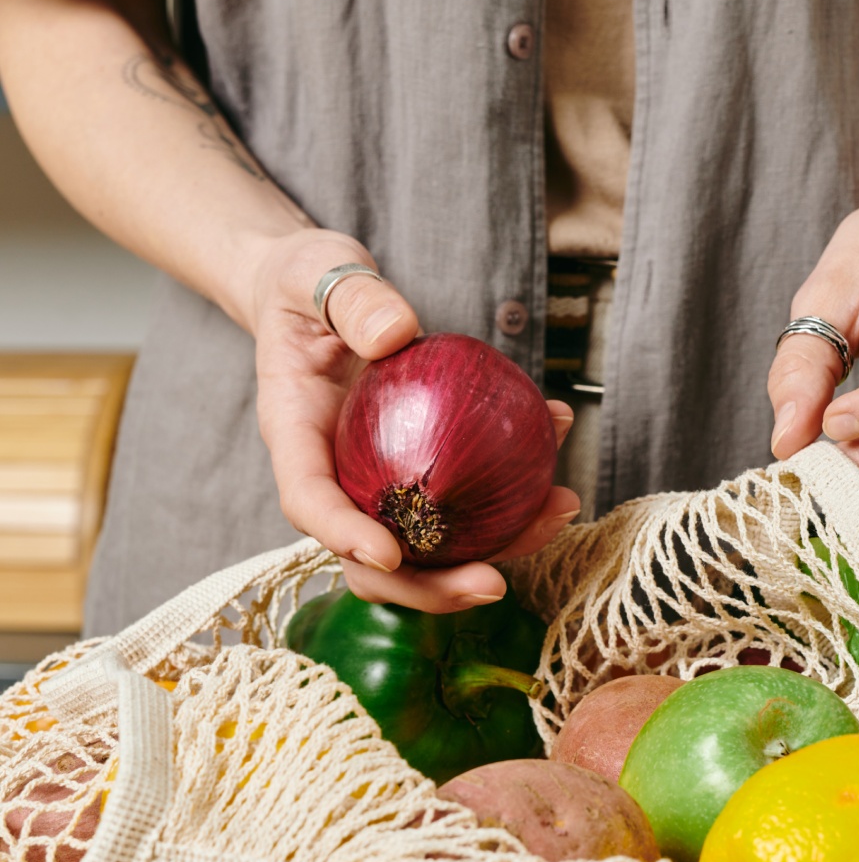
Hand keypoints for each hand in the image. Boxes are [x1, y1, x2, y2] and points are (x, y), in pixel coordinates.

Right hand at [250, 228, 578, 609]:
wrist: (322, 291)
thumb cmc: (309, 283)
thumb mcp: (319, 273)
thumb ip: (352, 302)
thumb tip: (396, 334)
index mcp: (296, 438)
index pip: (310, 503)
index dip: (345, 538)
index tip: (388, 554)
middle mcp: (336, 477)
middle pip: (372, 562)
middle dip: (430, 588)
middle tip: (492, 584)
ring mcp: (379, 484)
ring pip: (428, 550)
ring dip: (494, 550)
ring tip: (556, 514)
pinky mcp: (420, 475)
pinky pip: (464, 502)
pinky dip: (513, 495)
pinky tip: (559, 456)